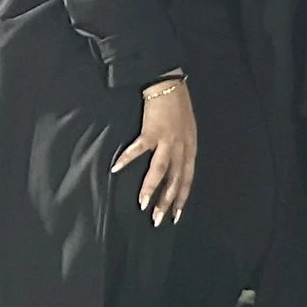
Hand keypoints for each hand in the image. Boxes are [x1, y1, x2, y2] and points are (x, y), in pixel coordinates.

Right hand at [113, 79, 197, 225]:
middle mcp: (181, 147)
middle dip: (167, 201)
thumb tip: (174, 171)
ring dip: (151, 187)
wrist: (171, 87)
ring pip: (161, 169)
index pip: (187, 179)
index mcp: (190, 149)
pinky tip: (117, 167)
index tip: (176, 216)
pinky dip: (127, 157)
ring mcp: (167, 139)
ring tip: (143, 204)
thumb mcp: (187, 133)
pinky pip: (139, 148)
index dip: (182, 198)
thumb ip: (182, 151)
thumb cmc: (178, 110)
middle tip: (157, 219)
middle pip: (175, 179)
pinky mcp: (153, 130)